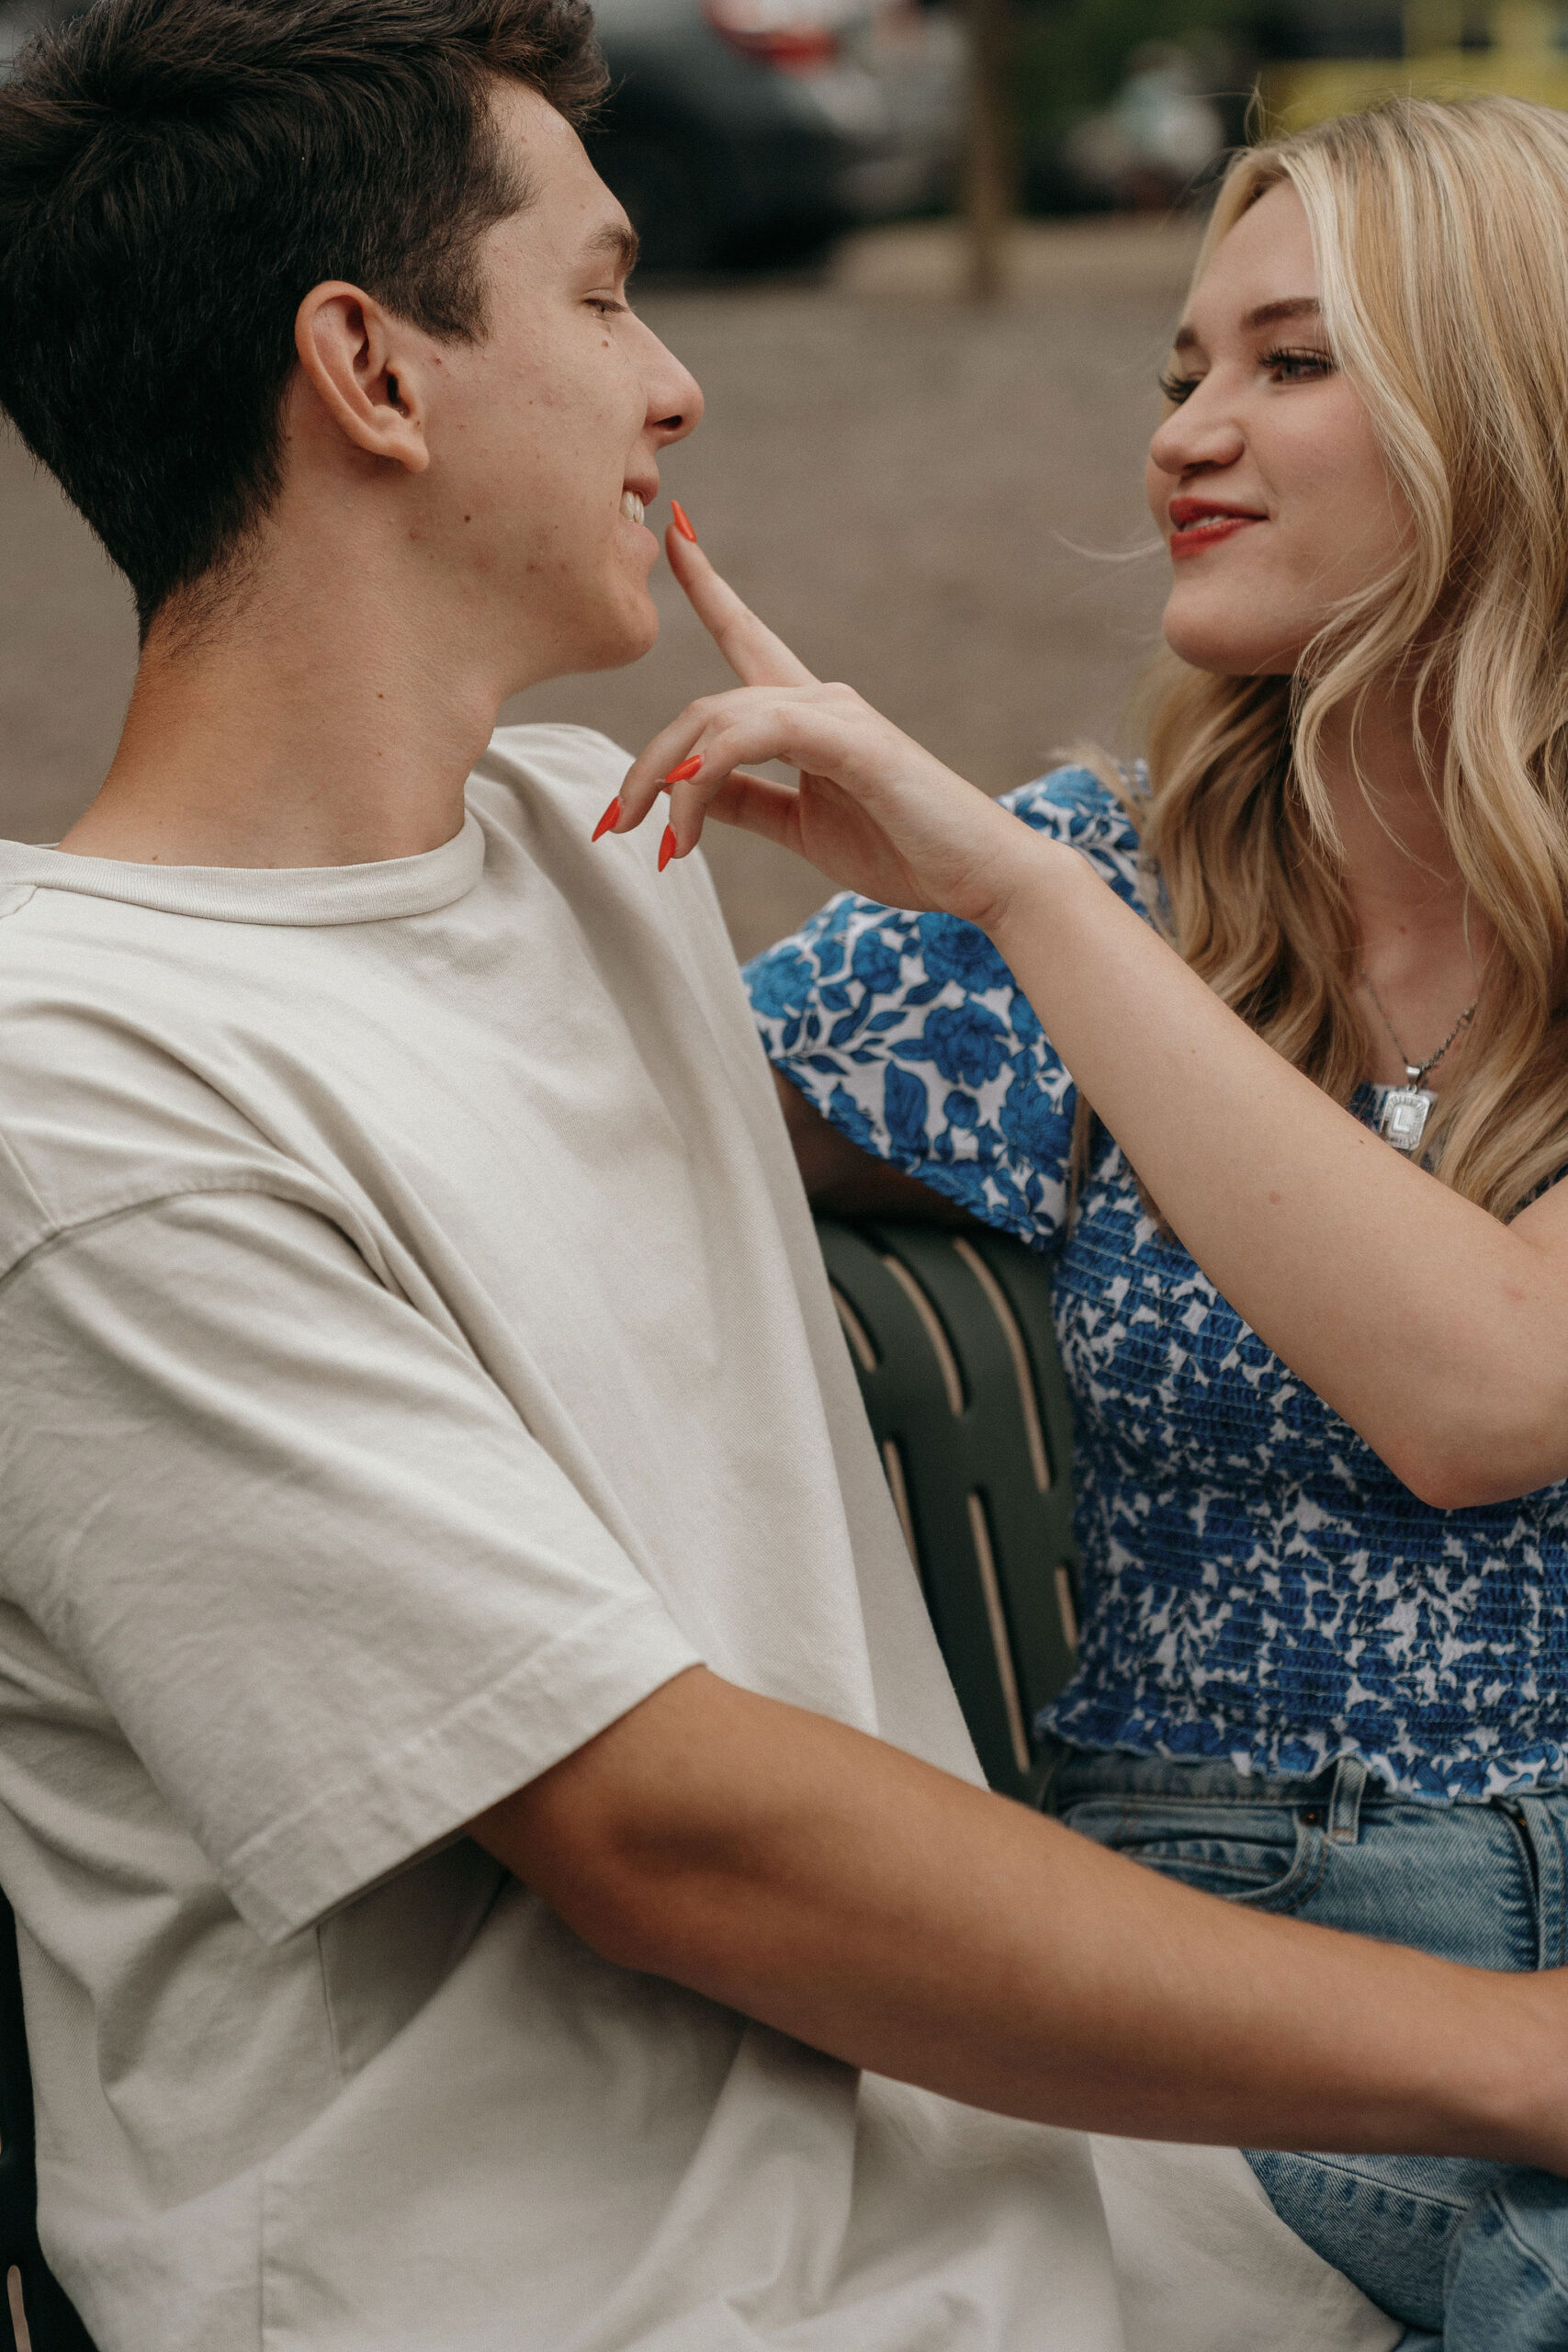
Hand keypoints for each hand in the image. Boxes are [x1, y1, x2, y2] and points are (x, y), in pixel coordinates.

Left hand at [602, 515, 1046, 929]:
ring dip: (671, 778)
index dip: (708, 587)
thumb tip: (690, 792)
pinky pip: (758, 733)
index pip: (747, 636)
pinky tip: (689, 814)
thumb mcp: (804, 829)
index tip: (676, 535)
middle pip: (705, 706)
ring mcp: (838, 715)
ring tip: (660, 840)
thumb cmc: (905, 851)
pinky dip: (709, 770)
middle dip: (647, 764)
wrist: (983, 876)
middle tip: (615, 824)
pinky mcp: (852, 741)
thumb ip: (750, 802)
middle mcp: (821, 700)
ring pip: (720, 718)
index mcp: (811, 715)